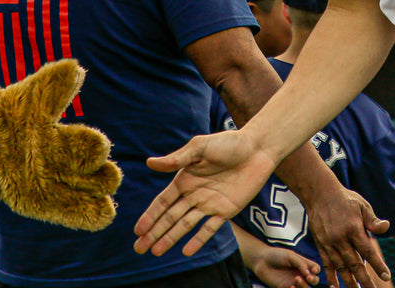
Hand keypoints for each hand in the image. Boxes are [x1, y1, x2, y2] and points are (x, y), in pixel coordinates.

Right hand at [135, 129, 278, 257]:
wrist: (258, 149)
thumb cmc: (228, 143)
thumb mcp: (200, 147)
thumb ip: (177, 159)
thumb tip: (149, 163)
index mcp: (184, 179)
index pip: (163, 202)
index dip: (149, 216)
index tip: (137, 230)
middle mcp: (194, 194)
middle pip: (169, 217)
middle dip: (154, 233)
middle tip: (139, 249)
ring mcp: (209, 204)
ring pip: (185, 225)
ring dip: (170, 239)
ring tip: (156, 252)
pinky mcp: (226, 211)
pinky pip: (209, 229)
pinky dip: (198, 240)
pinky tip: (186, 251)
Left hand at [250, 245, 320, 287]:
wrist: (261, 261)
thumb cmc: (276, 255)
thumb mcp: (290, 256)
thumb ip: (301, 264)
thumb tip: (310, 273)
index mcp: (303, 264)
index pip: (315, 269)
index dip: (316, 271)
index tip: (313, 270)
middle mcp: (300, 273)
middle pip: (314, 280)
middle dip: (314, 280)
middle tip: (307, 277)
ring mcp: (293, 282)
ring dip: (304, 286)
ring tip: (296, 279)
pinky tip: (291, 287)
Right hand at [306, 187, 390, 287]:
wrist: (320, 194)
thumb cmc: (344, 199)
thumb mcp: (362, 205)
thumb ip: (372, 220)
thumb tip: (386, 226)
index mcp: (353, 228)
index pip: (368, 251)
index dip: (378, 265)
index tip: (387, 276)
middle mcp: (340, 238)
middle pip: (355, 264)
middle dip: (365, 280)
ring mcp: (329, 243)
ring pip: (341, 267)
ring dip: (349, 282)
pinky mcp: (321, 245)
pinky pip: (326, 264)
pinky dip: (331, 276)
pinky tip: (335, 287)